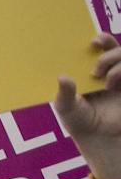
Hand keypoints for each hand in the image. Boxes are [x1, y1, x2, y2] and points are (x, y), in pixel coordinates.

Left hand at [54, 33, 120, 178]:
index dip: (99, 38)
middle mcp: (108, 70)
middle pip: (114, 46)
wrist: (101, 139)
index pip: (96, 47)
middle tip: (95, 61)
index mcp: (89, 69)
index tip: (93, 41)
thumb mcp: (66, 108)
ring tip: (104, 79)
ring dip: (115, 62)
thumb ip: (64, 93)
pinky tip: (112, 84)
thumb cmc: (81, 122)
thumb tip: (62, 77)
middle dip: (107, 47)